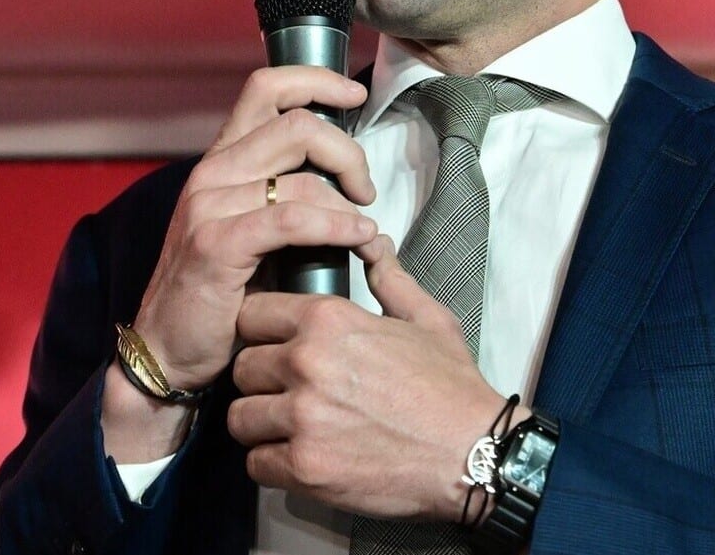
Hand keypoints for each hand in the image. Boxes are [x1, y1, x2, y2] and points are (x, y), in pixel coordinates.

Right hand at [103, 66, 373, 460]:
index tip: (355, 94)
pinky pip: (294, 219)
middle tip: (366, 189)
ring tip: (364, 229)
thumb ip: (279, 189)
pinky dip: (336, 226)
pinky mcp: (218, 243)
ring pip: (302, 173)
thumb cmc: (219, 293)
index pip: (266, 87)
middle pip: (298, 124)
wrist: (166, 350)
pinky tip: (359, 239)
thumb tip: (342, 169)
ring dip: (348, 199)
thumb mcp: (246, 226)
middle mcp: (212, 172)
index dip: (316, 80)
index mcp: (221, 159)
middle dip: (349, 152)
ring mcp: (210, 205)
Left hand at [227, 236, 514, 520]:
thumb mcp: (426, 319)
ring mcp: (303, 418)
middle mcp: (307, 364)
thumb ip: (389, 279)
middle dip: (262, 381)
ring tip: (292, 428)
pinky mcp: (304, 468)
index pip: (252, 314)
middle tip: (289, 392)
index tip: (276, 347)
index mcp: (329, 320)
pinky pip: (255, 463)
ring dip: (262, 425)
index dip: (262, 331)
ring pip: (240, 418)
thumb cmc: (451, 388)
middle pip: (243, 367)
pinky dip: (274, 464)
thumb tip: (374, 246)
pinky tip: (302, 457)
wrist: (473, 452)